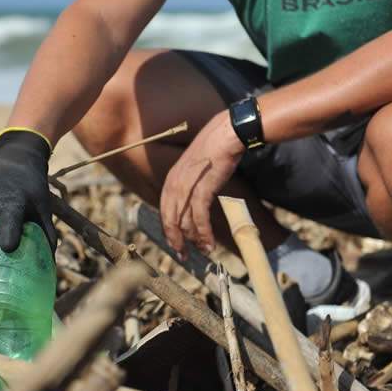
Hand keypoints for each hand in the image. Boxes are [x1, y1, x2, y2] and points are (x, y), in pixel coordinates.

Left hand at [160, 112, 244, 255]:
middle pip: (170, 220)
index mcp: (171, 179)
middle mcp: (174, 184)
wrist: (226, 134)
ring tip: (204, 252)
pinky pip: (200, 217)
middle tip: (184, 256)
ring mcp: (186, 187)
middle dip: (176, 241)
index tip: (176, 244)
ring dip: (195, 240)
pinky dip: (204, 233)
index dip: (169, 231)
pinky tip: (209, 243)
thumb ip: (191, 185)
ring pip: (185, 222)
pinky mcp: (202, 189)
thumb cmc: (215, 150)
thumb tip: (195, 204)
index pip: (165, 211)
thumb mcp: (196, 169)